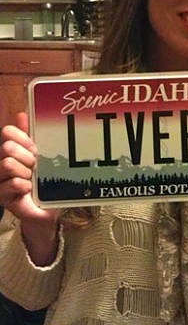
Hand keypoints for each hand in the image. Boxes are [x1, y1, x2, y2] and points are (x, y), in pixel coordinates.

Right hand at [0, 112, 59, 264]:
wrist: (46, 210)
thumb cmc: (44, 181)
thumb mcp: (41, 156)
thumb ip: (31, 135)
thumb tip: (22, 113)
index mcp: (9, 149)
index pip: (7, 132)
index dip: (23, 138)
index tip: (35, 149)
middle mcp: (0, 163)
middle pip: (6, 147)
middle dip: (26, 157)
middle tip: (34, 167)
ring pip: (7, 164)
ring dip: (25, 173)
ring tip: (31, 180)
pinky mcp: (1, 196)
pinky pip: (13, 184)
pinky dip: (25, 187)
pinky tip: (28, 191)